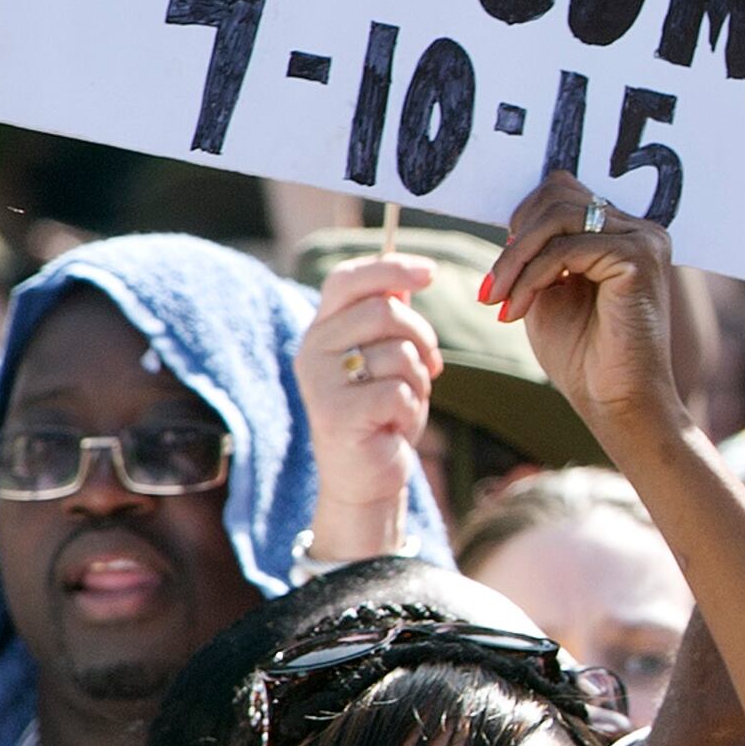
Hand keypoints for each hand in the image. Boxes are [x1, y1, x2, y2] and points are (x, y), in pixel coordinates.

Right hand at [294, 253, 439, 559]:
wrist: (365, 478)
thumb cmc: (380, 414)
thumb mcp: (386, 360)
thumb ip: (390, 321)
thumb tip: (409, 277)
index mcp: (322, 330)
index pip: (347, 279)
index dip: (390, 267)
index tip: (432, 271)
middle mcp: (313, 350)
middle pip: (385, 310)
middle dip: (422, 336)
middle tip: (430, 365)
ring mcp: (321, 382)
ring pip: (399, 353)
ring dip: (419, 381)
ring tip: (403, 404)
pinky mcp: (337, 414)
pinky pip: (398, 391)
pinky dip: (411, 409)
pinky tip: (395, 426)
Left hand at [481, 176, 690, 449]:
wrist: (617, 404)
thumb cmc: (584, 357)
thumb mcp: (547, 290)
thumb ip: (537, 252)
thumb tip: (514, 220)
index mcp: (621, 233)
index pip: (561, 193)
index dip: (521, 225)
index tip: (498, 276)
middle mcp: (639, 230)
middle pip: (558, 194)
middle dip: (515, 241)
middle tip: (491, 289)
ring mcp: (644, 240)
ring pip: (558, 218)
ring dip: (516, 260)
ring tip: (498, 300)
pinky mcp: (640, 258)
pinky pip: (567, 249)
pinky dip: (531, 277)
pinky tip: (516, 311)